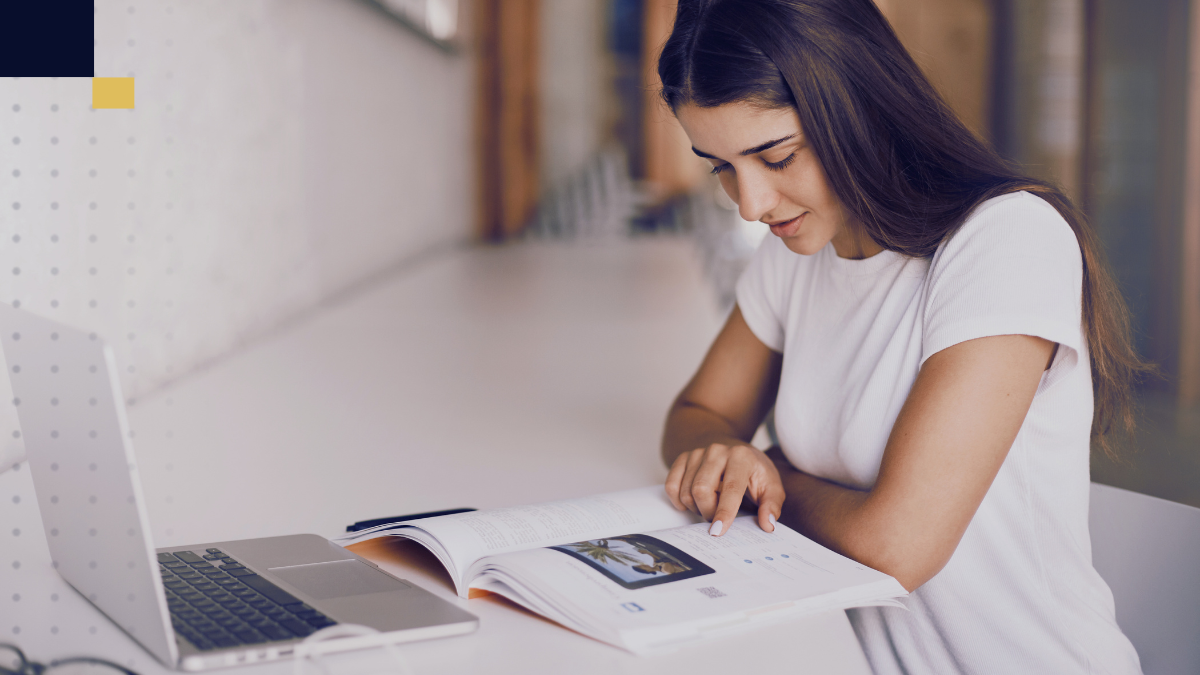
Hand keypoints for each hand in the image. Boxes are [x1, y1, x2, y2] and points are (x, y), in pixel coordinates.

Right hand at [664, 442, 784, 535]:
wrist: (735, 451)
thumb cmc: (754, 472)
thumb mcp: (771, 487)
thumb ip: (771, 506)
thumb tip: (767, 524)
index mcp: (742, 456)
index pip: (730, 488)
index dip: (724, 512)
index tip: (717, 531)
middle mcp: (717, 450)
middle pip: (701, 490)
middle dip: (708, 512)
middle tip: (717, 517)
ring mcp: (698, 452)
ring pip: (686, 490)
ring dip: (696, 507)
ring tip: (710, 506)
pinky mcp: (684, 457)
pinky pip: (671, 484)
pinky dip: (678, 500)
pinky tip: (691, 502)